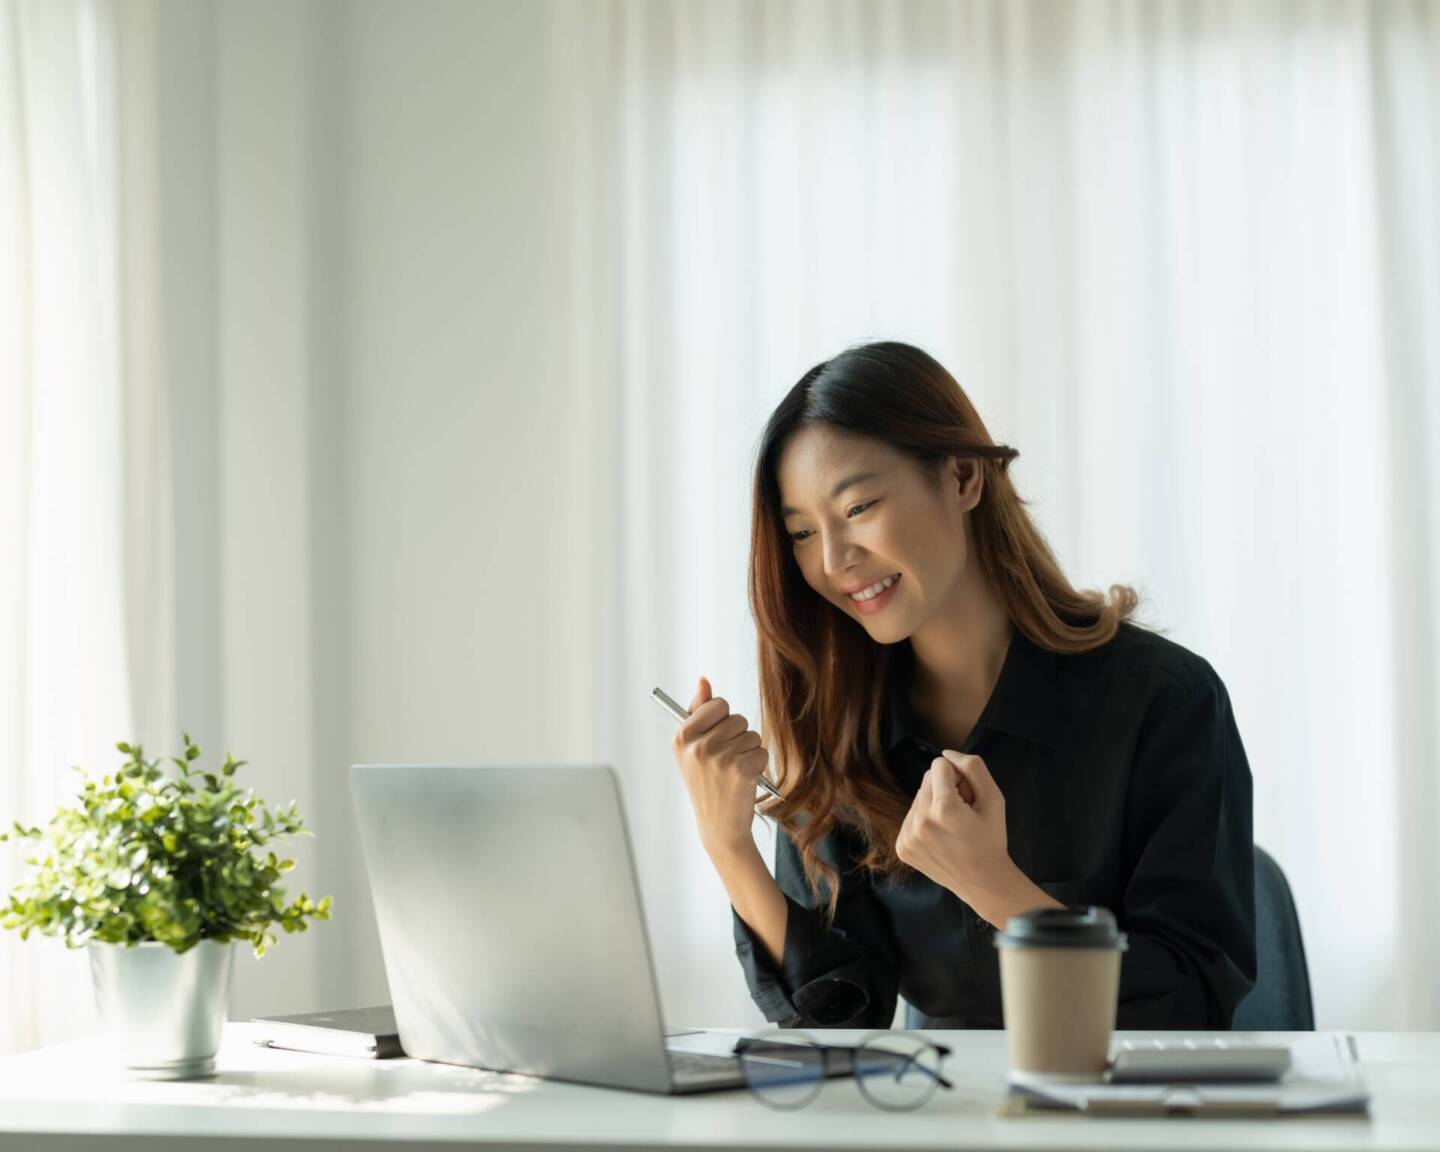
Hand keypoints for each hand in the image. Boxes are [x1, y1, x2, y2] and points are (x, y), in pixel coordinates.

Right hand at [671, 677, 769, 858]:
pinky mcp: (741, 770)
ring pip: (751, 735)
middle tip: (724, 762)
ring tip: (733, 772)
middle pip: (737, 718)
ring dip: (748, 752)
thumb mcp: (692, 748)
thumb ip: (698, 711)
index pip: (718, 704)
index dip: (723, 721)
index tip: (715, 740)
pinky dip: (758, 765)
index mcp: (682, 736)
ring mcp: (719, 758)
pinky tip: (744, 781)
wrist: (719, 826)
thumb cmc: (707, 782)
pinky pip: (761, 751)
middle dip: (737, 737)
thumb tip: (704, 679)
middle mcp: (698, 746)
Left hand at [895, 750, 1013, 904]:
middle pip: (927, 780)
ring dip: (934, 805)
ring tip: (952, 827)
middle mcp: (921, 822)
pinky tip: (941, 837)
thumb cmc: (991, 839)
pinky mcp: (902, 848)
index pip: (939, 765)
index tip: (968, 797)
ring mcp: (908, 837)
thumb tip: (946, 753)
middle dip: (946, 790)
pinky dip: (925, 821)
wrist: (984, 882)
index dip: (958, 777)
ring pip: (918, 798)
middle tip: (962, 814)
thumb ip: (972, 767)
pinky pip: (911, 817)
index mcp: (944, 809)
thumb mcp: (994, 799)